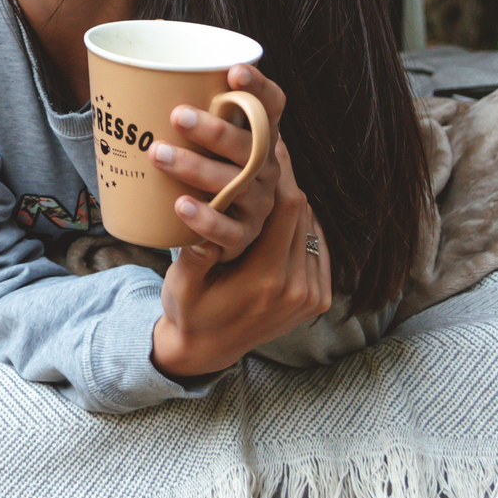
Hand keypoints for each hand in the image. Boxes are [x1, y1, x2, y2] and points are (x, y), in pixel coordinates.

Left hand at [144, 63, 283, 262]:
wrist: (212, 233)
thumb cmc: (203, 171)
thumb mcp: (204, 144)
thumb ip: (185, 116)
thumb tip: (129, 80)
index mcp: (260, 138)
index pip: (271, 107)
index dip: (259, 87)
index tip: (234, 71)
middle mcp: (265, 168)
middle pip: (250, 145)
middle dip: (215, 130)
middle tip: (178, 115)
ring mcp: (257, 203)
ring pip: (235, 184)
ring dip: (196, 167)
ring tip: (158, 154)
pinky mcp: (243, 235)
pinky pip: (228, 230)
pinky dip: (205, 218)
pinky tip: (181, 205)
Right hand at [149, 91, 333, 378]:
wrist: (205, 353)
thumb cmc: (189, 312)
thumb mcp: (182, 285)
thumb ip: (194, 254)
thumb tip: (191, 213)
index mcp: (267, 281)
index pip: (287, 211)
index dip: (280, 174)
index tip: (268, 144)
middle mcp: (297, 288)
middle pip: (302, 215)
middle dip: (286, 180)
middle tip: (271, 148)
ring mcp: (310, 296)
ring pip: (311, 228)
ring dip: (294, 200)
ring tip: (276, 171)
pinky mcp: (316, 299)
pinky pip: (316, 247)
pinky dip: (302, 224)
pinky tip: (283, 204)